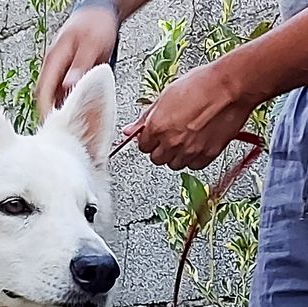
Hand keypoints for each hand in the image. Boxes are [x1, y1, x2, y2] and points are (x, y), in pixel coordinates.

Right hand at [36, 4, 118, 118]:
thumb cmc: (95, 25)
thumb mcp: (91, 45)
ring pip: (50, 100)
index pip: (42, 92)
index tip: (51, 127)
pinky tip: (73, 115)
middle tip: (59, 135)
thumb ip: (80, 66)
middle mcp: (51, 69)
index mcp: (53, 60)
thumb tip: (69, 85)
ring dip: (58, 112)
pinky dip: (65, 106)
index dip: (45, 112)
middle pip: (43, 100)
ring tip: (67, 129)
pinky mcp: (62, 76)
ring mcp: (55, 73)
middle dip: (49, 117)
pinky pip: (59, 96)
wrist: (98, 14)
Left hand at [126, 63, 255, 169]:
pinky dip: (195, 158)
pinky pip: (194, 165)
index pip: (143, 146)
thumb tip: (130, 129)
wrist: (232, 84)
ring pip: (174, 164)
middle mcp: (171, 142)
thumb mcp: (167, 95)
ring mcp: (189, 150)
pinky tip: (199, 144)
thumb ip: (146, 116)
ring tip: (187, 138)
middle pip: (157, 158)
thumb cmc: (203, 83)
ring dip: (178, 155)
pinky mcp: (207, 154)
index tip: (157, 135)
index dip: (150, 139)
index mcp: (156, 127)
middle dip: (162, 149)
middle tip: (173, 136)